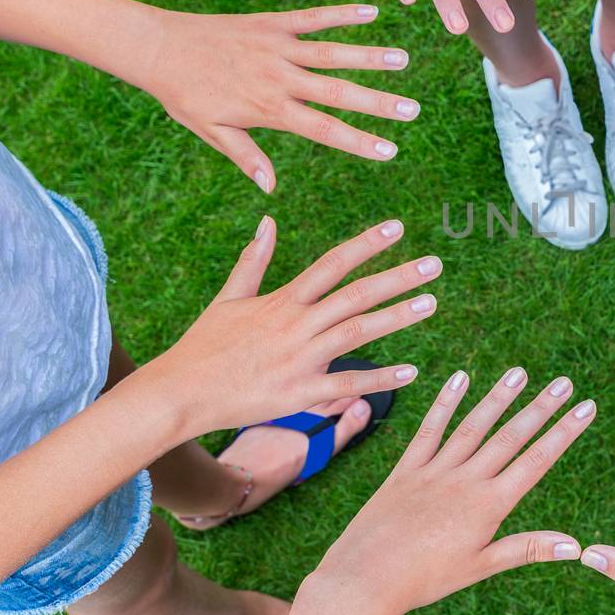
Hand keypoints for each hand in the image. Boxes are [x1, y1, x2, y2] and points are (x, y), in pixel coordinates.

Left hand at [129, 4, 419, 192]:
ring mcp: (278, 47)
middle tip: (413, 110)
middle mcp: (279, 77)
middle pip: (338, 92)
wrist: (157, 46)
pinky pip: (314, 18)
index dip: (358, 141)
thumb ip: (246, 156)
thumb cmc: (184, 95)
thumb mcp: (212, 131)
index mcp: (268, 109)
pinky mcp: (272, 23)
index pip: (323, 129)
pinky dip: (343, 13)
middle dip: (378, 103)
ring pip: (333, 52)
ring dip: (370, 56)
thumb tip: (271, 188)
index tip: (390, 151)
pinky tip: (372, 12)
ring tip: (404, 60)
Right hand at [137, 216, 440, 435]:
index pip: (332, 264)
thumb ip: (255, 259)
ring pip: (357, 333)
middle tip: (435, 265)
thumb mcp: (228, 297)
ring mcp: (299, 360)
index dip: (366, 244)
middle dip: (397, 277)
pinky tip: (411, 372)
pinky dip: (380, 379)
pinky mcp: (299, 394)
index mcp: (282, 301)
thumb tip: (268, 220)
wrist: (179, 393)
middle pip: (355, 294)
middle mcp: (296, 325)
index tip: (398, 227)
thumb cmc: (203, 345)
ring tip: (431, 303)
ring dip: (397, 317)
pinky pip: (347, 386)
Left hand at [315, 367, 596, 613]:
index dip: (564, 432)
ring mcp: (434, 471)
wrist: (365, 579)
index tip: (586, 408)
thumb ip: (527, 549)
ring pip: (474, 426)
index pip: (536, 461)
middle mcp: (465, 481)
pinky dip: (446, 402)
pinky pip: (430, 429)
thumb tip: (575, 546)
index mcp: (488, 505)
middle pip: (510, 437)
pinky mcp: (406, 469)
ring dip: (499, 398)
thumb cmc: (425, 580)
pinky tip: (460, 377)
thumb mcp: (480, 566)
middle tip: (565, 382)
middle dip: (541, 408)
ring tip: (520, 373)